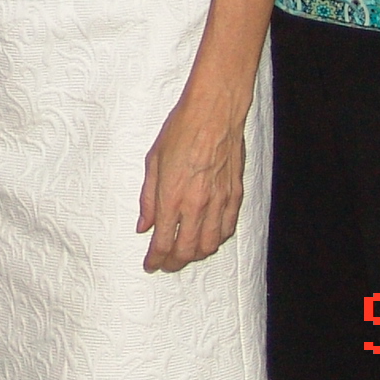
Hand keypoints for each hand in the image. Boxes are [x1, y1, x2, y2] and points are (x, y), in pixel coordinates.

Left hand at [139, 91, 247, 271]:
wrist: (214, 113)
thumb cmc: (180, 131)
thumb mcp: (153, 162)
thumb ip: (148, 198)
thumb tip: (143, 226)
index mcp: (172, 197)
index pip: (163, 242)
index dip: (155, 259)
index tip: (150, 265)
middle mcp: (197, 205)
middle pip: (187, 250)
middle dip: (174, 263)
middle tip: (165, 264)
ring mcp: (219, 202)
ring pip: (210, 245)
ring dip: (196, 255)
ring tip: (185, 253)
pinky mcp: (235, 195)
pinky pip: (228, 229)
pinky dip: (217, 240)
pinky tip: (208, 238)